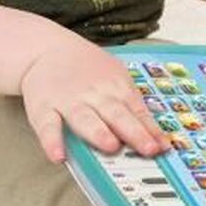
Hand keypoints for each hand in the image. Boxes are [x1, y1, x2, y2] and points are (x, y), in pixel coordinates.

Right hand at [19, 39, 169, 163]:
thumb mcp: (115, 79)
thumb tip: (158, 138)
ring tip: (110, 146)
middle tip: (148, 149)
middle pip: (116, 114)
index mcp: (115, 87)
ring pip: (84, 118)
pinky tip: (58, 156)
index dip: (150, 129)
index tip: (163, 146)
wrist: (46, 49)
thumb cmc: (88, 71)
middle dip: (133, 131)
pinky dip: (52, 141)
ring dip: (98, 133)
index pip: (137, 111)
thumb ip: (133, 107)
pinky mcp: (43, 108)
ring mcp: (68, 101)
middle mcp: (95, 94)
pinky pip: (47, 126)